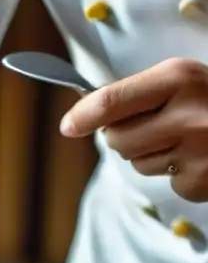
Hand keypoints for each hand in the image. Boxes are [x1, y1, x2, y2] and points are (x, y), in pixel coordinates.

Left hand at [60, 57, 207, 202]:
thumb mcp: (181, 81)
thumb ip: (135, 95)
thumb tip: (78, 117)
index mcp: (179, 79)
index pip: (110, 102)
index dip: (82, 116)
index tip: (68, 125)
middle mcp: (187, 115)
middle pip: (116, 140)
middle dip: (123, 136)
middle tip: (151, 126)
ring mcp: (195, 152)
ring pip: (137, 164)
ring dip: (150, 155)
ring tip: (185, 139)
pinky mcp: (199, 183)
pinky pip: (164, 183)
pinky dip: (176, 173)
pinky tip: (199, 157)